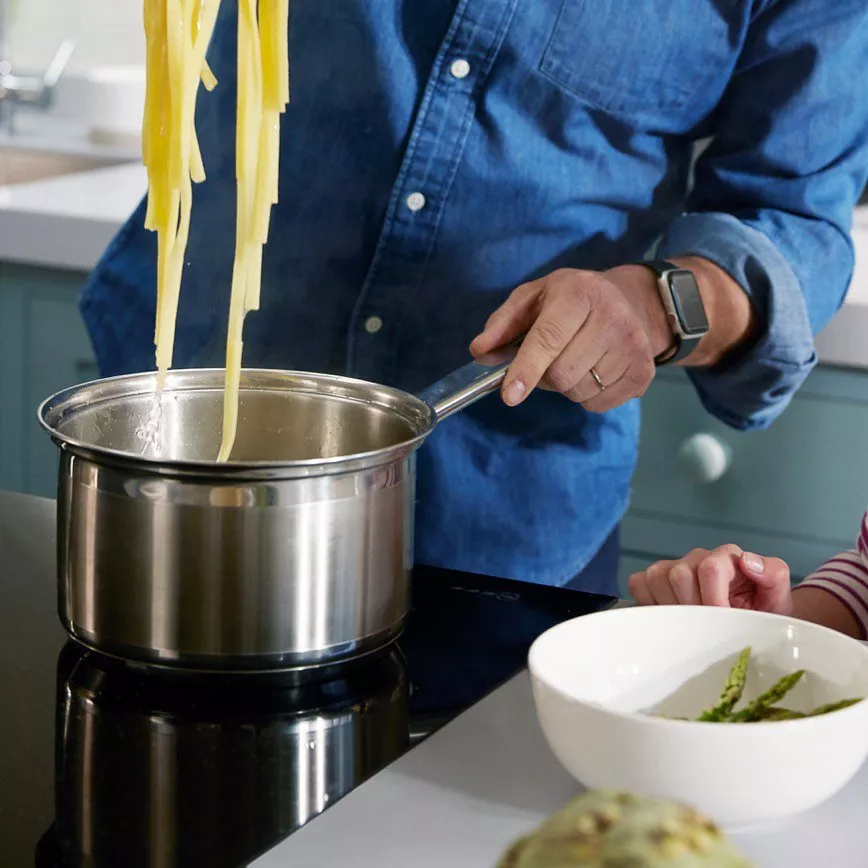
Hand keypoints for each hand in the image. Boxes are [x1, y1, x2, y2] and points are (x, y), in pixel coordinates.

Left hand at [470, 266, 670, 412]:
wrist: (632, 301)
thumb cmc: (571, 300)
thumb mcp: (533, 298)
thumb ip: (502, 324)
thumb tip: (479, 351)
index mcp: (579, 293)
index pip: (549, 337)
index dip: (527, 368)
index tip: (510, 395)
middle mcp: (612, 317)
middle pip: (562, 374)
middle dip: (546, 376)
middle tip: (551, 358)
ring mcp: (633, 346)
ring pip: (579, 391)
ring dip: (566, 386)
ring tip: (574, 359)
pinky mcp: (644, 372)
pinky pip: (598, 404)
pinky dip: (586, 396)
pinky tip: (593, 370)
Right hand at [628, 545, 792, 614]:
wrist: (752, 621)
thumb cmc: (763, 611)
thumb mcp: (778, 597)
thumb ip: (773, 574)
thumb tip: (748, 561)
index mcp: (728, 557)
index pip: (710, 568)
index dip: (712, 599)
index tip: (721, 622)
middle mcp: (699, 557)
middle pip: (679, 574)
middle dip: (692, 606)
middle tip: (706, 626)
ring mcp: (675, 567)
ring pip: (656, 577)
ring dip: (671, 605)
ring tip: (690, 622)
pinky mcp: (657, 579)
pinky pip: (639, 583)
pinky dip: (648, 601)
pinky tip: (670, 616)